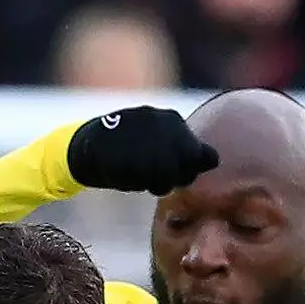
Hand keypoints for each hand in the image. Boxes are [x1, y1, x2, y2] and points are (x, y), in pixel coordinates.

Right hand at [65, 105, 218, 193]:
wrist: (89, 145)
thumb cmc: (132, 146)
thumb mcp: (163, 140)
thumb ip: (187, 150)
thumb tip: (215, 160)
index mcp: (173, 120)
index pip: (197, 156)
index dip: (185, 169)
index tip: (170, 168)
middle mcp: (160, 125)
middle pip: (184, 171)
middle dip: (172, 179)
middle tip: (152, 174)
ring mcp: (142, 139)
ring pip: (164, 179)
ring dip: (153, 183)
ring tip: (137, 172)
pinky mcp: (123, 154)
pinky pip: (138, 182)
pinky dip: (132, 182)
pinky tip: (123, 172)